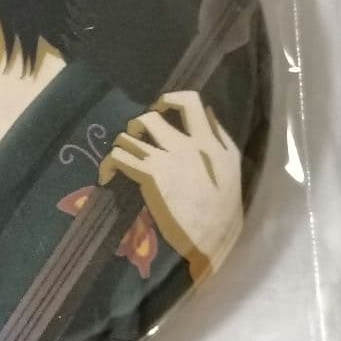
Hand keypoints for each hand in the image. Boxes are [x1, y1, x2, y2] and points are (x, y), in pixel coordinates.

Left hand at [99, 91, 242, 282]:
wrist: (209, 241)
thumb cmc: (222, 211)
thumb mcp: (231, 170)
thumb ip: (220, 140)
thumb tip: (207, 112)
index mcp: (211, 143)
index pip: (190, 102)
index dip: (169, 99)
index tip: (160, 106)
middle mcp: (188, 146)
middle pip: (150, 118)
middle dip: (136, 126)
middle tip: (134, 139)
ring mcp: (167, 159)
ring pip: (129, 137)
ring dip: (121, 146)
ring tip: (121, 159)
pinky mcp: (149, 176)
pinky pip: (119, 157)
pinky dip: (109, 165)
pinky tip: (109, 176)